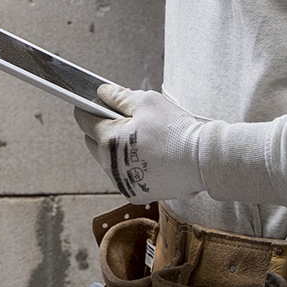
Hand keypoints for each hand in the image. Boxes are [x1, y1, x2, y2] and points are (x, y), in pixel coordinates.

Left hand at [74, 84, 209, 203]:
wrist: (202, 160)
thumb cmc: (175, 129)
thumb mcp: (146, 101)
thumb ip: (119, 96)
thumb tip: (102, 93)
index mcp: (108, 140)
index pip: (84, 120)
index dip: (89, 109)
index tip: (97, 104)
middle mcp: (110, 166)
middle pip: (93, 142)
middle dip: (101, 130)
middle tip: (123, 121)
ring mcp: (122, 182)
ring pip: (108, 161)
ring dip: (115, 150)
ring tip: (139, 139)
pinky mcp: (135, 194)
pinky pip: (124, 176)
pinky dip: (130, 167)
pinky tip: (148, 157)